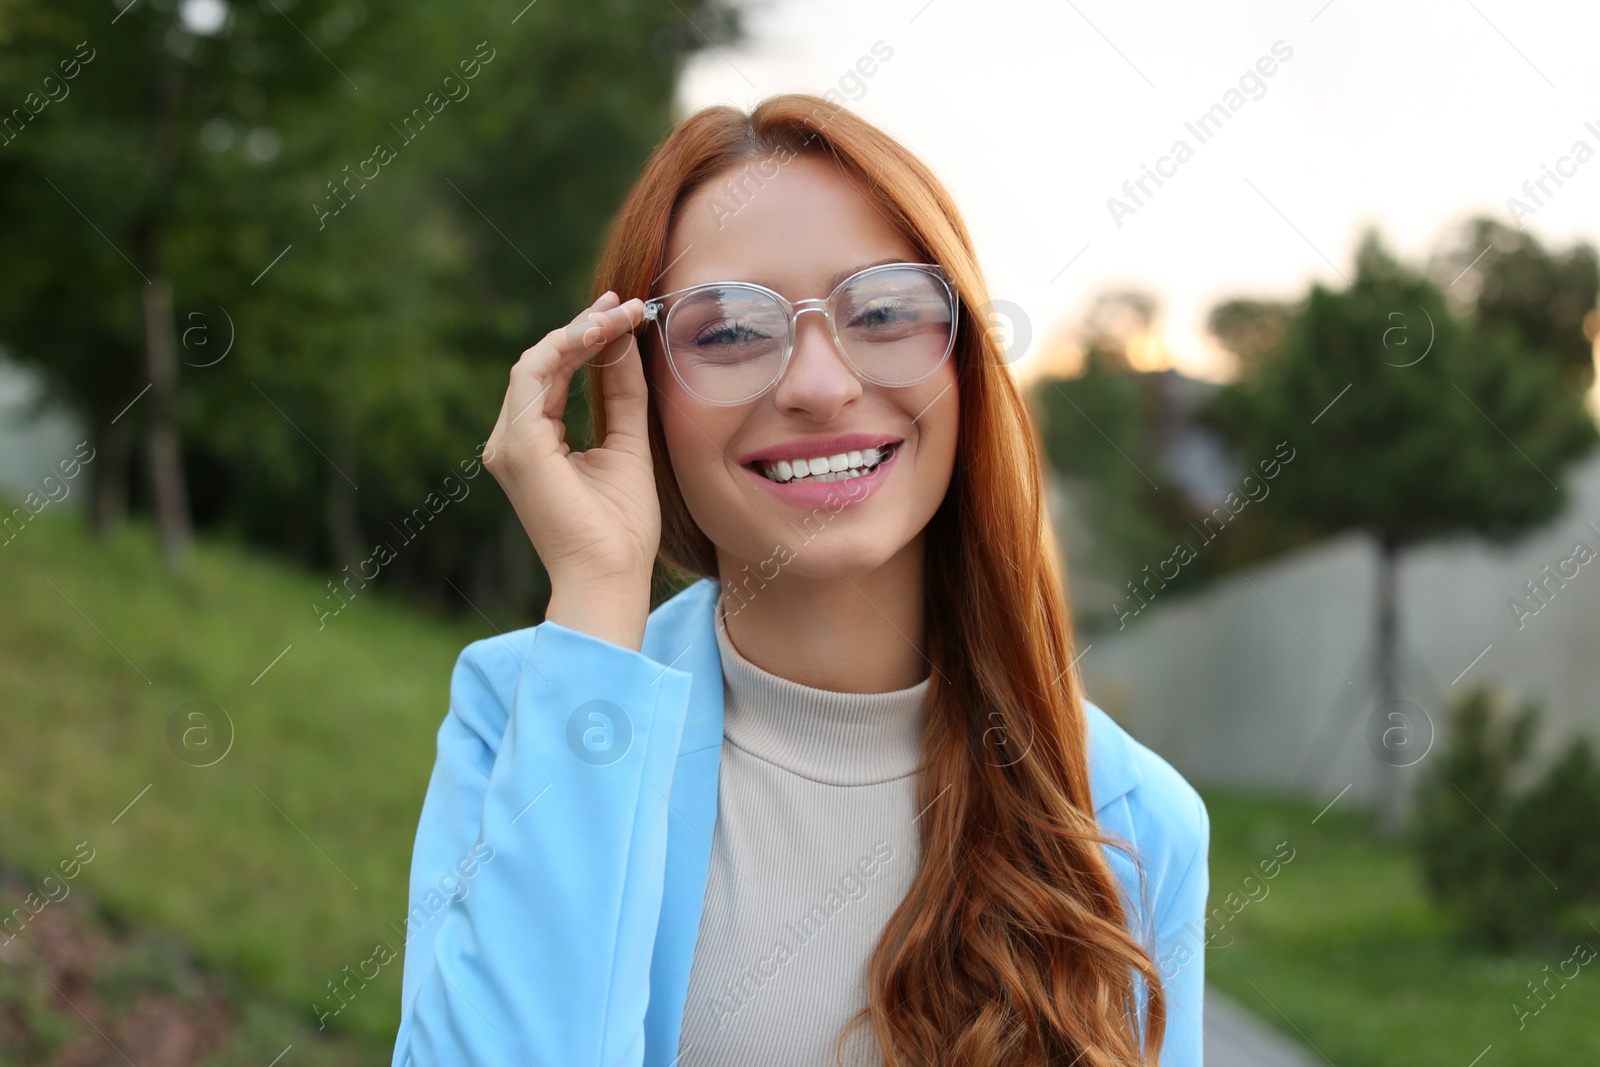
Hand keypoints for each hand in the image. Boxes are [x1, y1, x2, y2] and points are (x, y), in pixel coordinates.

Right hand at [484, 291, 659, 603]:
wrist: (612, 577)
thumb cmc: (621, 528)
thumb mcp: (629, 445)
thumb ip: (623, 395)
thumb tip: (625, 343)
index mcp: (535, 444)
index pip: (555, 376)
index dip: (588, 339)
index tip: (627, 312)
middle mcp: (513, 441)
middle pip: (543, 364)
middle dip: (586, 327)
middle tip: (628, 302)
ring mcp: (509, 443)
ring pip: (535, 363)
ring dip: (581, 332)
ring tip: (623, 313)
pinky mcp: (517, 446)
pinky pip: (533, 376)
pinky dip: (567, 347)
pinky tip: (603, 332)